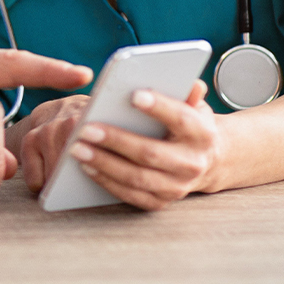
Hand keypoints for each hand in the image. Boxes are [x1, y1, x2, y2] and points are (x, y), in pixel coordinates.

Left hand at [65, 80, 224, 210]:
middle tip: (86, 129)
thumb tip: (188, 81)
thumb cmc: (189, 123)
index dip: (159, 108)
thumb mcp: (194, 104)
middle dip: (116, 140)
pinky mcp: (160, 201)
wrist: (205, 161)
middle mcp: (192, 164)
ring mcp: (177, 187)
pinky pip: (130, 195)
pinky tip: (86, 166)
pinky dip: (106, 181)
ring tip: (78, 148)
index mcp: (202, 134)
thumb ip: (187, 92)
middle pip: (151, 153)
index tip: (133, 95)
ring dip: (104, 163)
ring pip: (137, 178)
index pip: (181, 119)